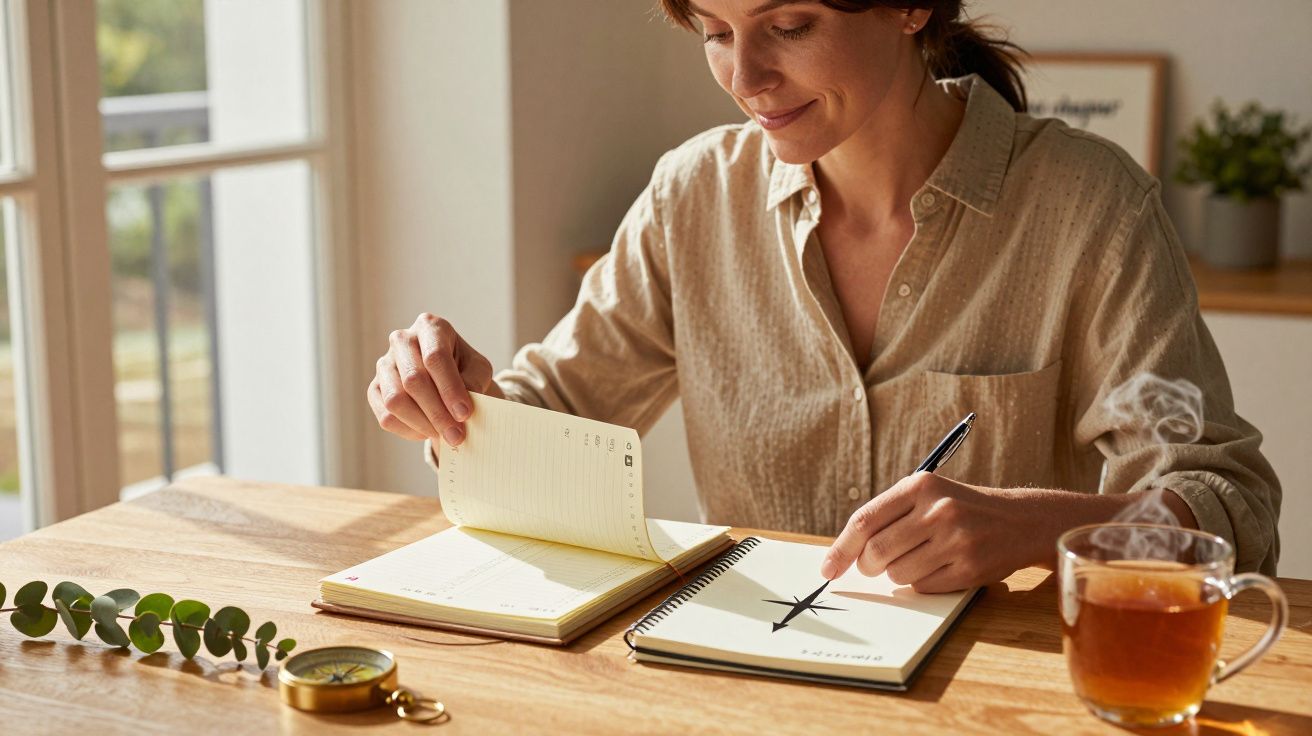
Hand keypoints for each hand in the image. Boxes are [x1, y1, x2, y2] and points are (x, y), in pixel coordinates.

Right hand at [367, 313, 497, 446]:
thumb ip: (475, 381)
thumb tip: (461, 406)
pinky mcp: (375, 388)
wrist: (445, 377)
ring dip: (422, 424)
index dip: (450, 388)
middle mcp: (402, 340)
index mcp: (430, 327)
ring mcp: (384, 364)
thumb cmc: (465, 369)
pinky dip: (408, 430)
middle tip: (457, 435)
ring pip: (395, 400)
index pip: (435, 357)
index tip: (465, 414)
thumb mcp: (478, 369)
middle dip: (438, 413)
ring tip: (444, 435)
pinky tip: (427, 432)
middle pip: (413, 380)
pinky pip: (386, 416)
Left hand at [820, 473, 1039, 592]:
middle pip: (876, 552)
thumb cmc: (961, 508)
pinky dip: (922, 582)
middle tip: (872, 566)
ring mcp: (956, 540)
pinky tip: (940, 567)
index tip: (828, 568)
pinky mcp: (970, 568)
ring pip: (898, 573)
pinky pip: (923, 586)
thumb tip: (845, 553)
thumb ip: (888, 514)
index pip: (864, 521)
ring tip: (918, 558)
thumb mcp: (927, 495)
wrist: (1020, 521)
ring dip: (898, 573)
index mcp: (920, 486)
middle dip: (867, 566)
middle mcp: (938, 510)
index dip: (840, 549)